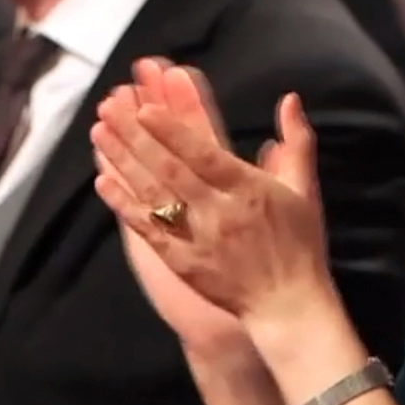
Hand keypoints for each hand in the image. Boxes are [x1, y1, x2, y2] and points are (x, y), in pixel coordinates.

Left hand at [90, 58, 332, 326]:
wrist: (287, 307)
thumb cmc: (298, 246)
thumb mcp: (304, 190)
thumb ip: (297, 141)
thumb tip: (289, 98)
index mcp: (248, 191)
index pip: (205, 156)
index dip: (174, 132)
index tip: (146, 109)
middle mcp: (219, 213)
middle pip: (170, 171)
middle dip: (137, 138)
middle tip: (109, 108)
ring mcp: (196, 239)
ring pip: (153, 195)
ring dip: (123, 163)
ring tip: (100, 133)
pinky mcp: (181, 262)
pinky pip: (148, 230)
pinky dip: (124, 206)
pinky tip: (103, 182)